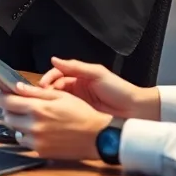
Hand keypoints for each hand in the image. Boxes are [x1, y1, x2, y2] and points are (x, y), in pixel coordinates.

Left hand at [0, 84, 112, 160]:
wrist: (97, 136)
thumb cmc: (82, 113)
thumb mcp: (61, 96)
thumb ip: (36, 92)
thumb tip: (17, 87)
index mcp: (38, 108)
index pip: (6, 101)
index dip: (0, 96)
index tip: (1, 93)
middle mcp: (34, 126)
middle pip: (7, 116)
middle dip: (10, 109)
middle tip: (18, 104)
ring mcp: (36, 141)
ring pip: (14, 130)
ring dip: (18, 122)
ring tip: (31, 118)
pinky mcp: (40, 151)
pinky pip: (25, 141)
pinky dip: (27, 135)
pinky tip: (39, 130)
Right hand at [39, 57, 159, 120]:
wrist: (134, 110)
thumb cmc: (119, 89)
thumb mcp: (97, 73)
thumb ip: (75, 66)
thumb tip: (54, 60)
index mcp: (80, 76)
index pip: (57, 74)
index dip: (48, 79)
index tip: (42, 86)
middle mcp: (77, 88)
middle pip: (55, 88)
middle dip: (46, 92)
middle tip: (41, 99)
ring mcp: (78, 103)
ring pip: (58, 101)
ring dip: (50, 103)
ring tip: (45, 107)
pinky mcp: (80, 115)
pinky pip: (65, 113)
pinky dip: (58, 113)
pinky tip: (53, 116)